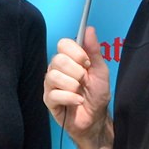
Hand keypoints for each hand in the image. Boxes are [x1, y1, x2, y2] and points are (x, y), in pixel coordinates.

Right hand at [44, 26, 110, 140]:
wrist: (96, 119)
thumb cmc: (97, 94)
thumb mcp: (100, 70)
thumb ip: (94, 50)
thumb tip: (89, 29)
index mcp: (69, 59)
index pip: (63, 44)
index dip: (75, 52)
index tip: (86, 62)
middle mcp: (57, 69)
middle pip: (58, 59)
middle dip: (76, 71)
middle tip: (84, 80)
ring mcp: (51, 84)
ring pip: (53, 76)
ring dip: (72, 85)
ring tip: (80, 92)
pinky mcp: (48, 99)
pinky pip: (54, 94)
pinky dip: (70, 98)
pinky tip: (78, 101)